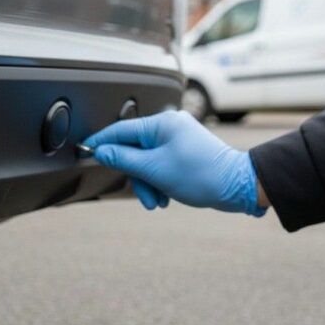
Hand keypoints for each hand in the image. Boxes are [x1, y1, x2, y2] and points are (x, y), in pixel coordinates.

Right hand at [82, 110, 266, 215]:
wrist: (238, 186)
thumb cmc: (202, 174)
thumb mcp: (154, 169)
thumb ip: (123, 158)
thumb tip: (101, 151)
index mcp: (161, 123)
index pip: (120, 130)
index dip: (101, 142)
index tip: (85, 149)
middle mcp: (169, 126)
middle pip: (133, 149)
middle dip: (136, 176)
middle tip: (144, 195)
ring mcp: (177, 138)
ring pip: (146, 160)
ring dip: (148, 183)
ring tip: (158, 201)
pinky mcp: (184, 151)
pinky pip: (160, 164)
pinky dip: (159, 181)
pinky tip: (166, 197)